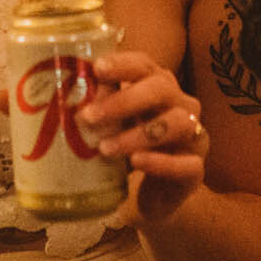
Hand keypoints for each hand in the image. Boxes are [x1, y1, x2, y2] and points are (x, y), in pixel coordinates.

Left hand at [75, 50, 209, 226]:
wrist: (153, 196)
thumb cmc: (130, 149)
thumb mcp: (112, 126)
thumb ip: (98, 109)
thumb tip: (64, 96)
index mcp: (159, 86)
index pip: (145, 65)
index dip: (123, 64)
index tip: (97, 68)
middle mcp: (181, 105)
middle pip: (161, 89)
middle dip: (124, 100)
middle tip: (89, 116)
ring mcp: (194, 136)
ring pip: (176, 123)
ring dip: (138, 134)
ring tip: (104, 149)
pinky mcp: (196, 168)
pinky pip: (186, 163)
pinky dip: (159, 162)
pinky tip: (137, 162)